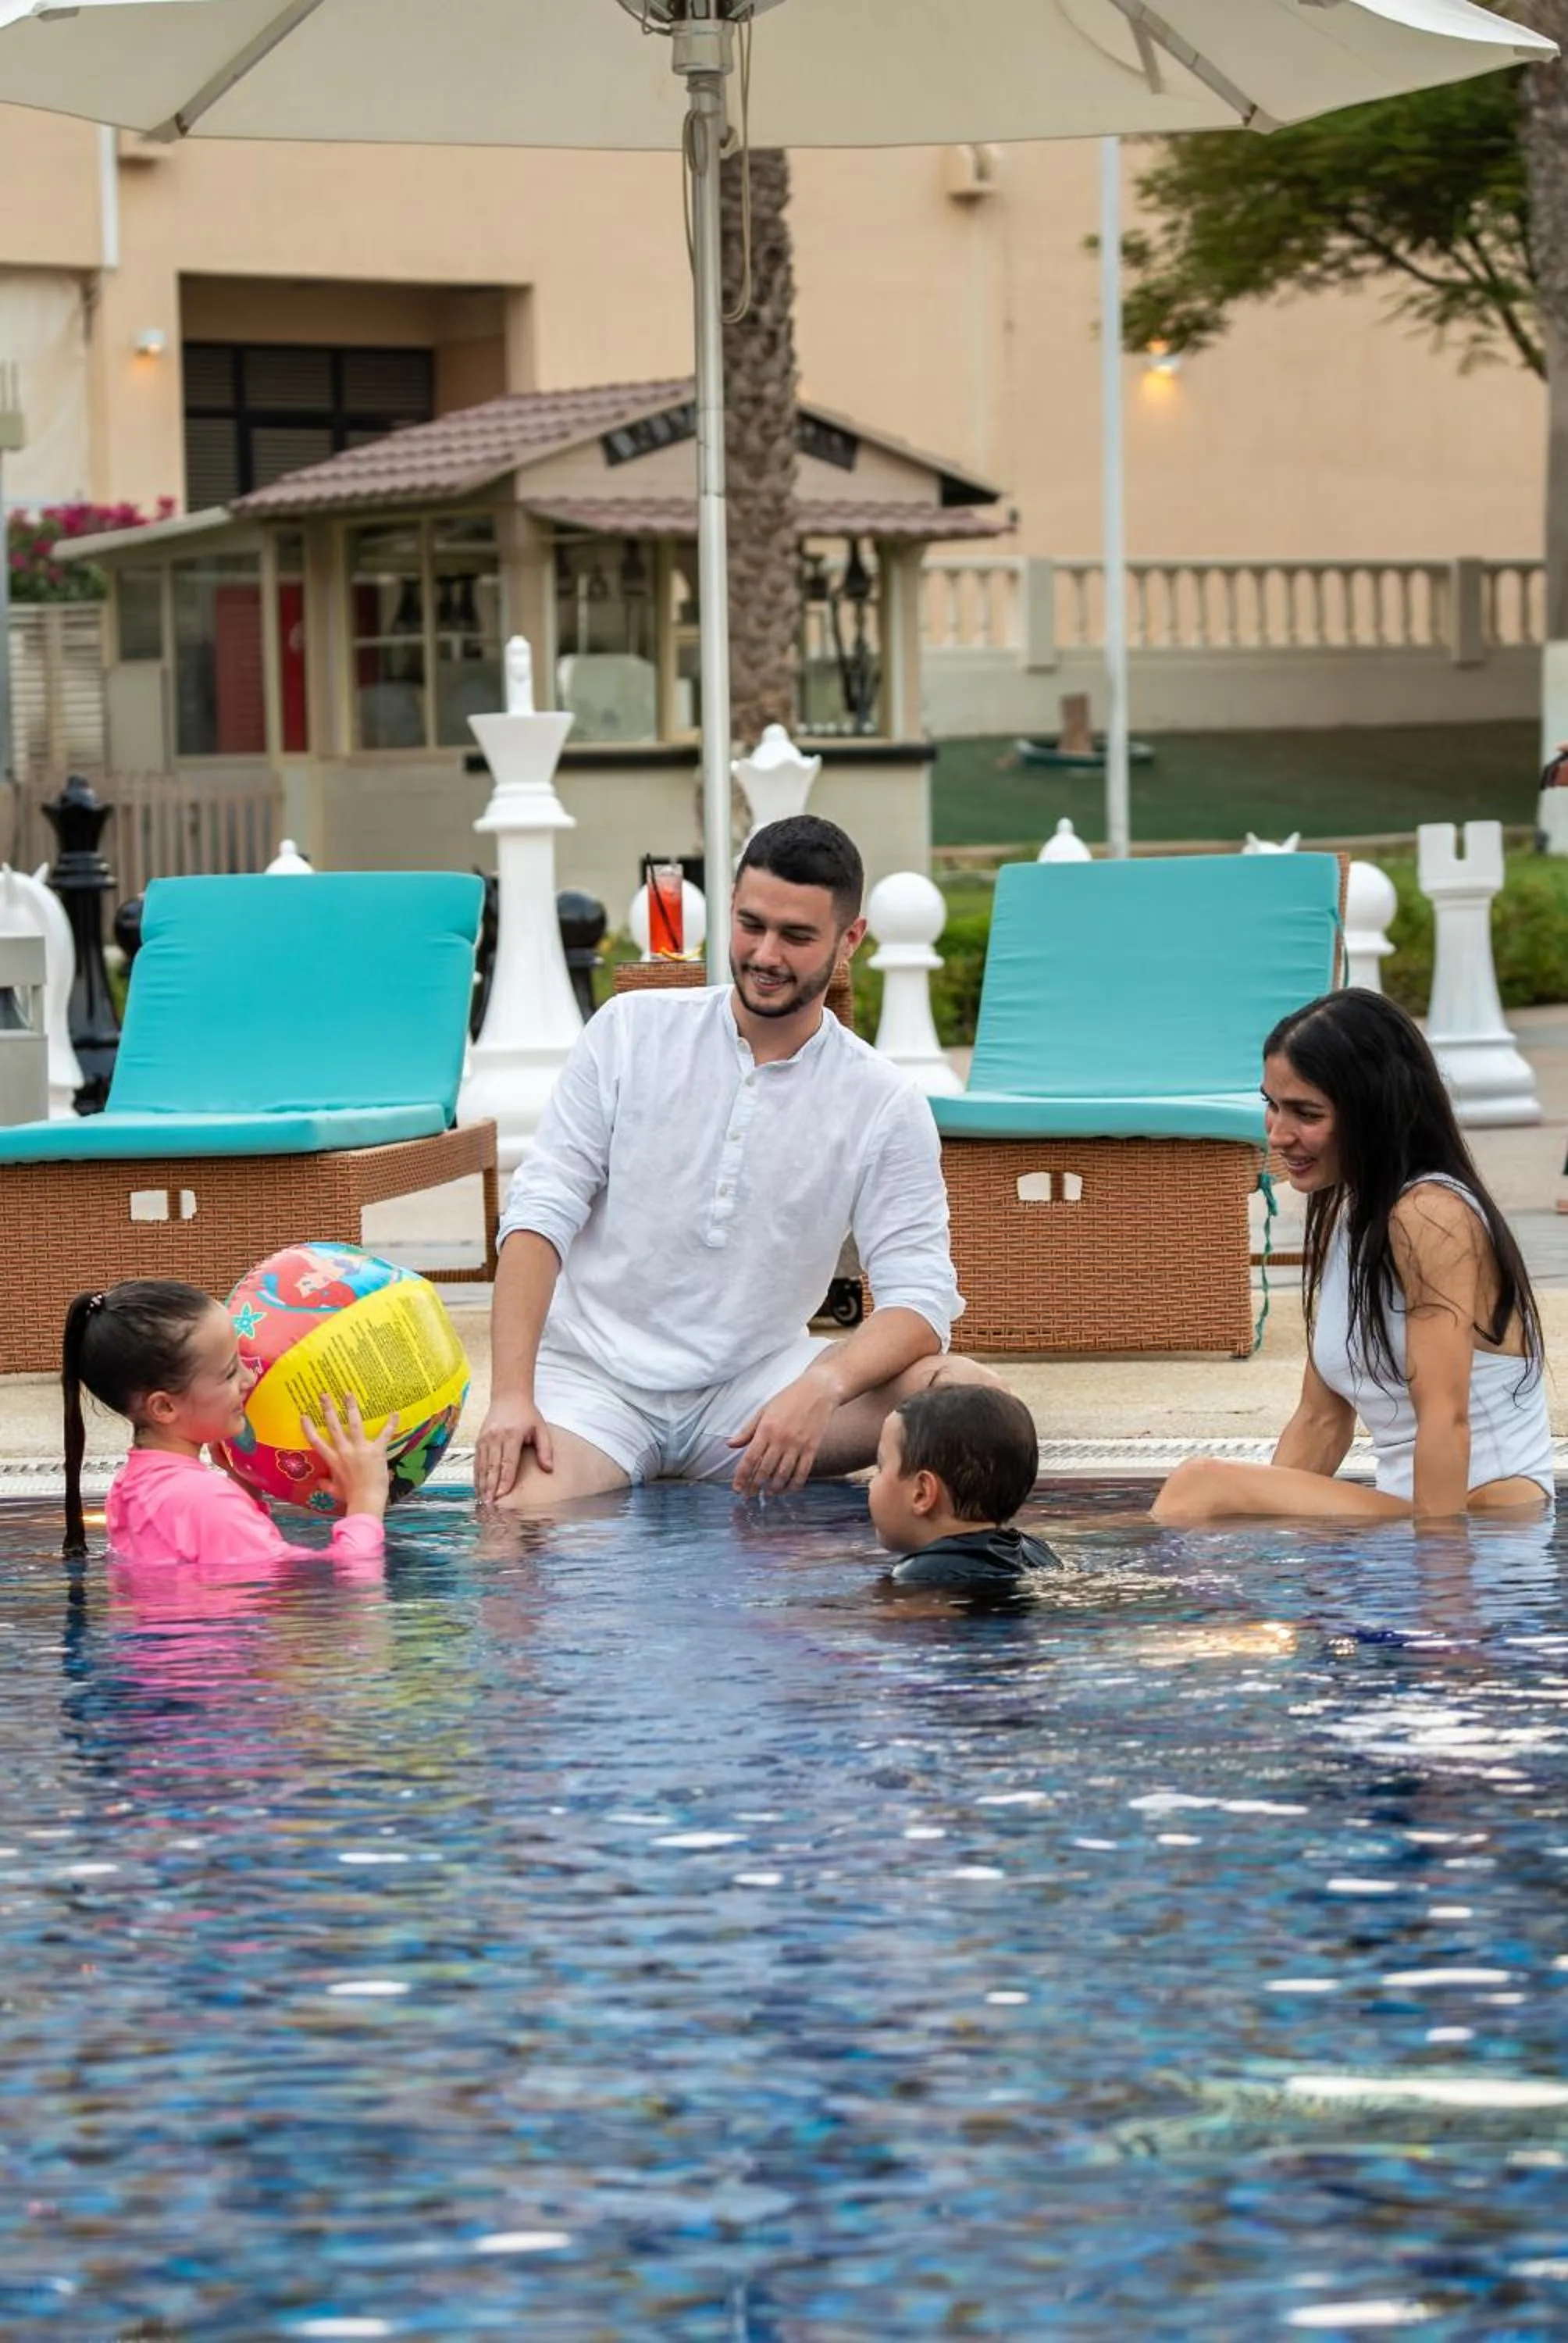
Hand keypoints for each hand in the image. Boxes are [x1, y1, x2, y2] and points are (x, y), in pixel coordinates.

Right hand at [303, 1392, 396, 1520]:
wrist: (366, 1500)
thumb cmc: (350, 1497)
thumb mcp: (334, 1491)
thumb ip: (326, 1484)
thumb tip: (319, 1482)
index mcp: (333, 1460)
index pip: (316, 1441)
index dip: (308, 1428)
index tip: (304, 1416)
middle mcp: (344, 1451)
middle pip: (334, 1426)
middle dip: (328, 1409)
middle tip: (324, 1395)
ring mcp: (360, 1449)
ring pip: (355, 1423)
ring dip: (352, 1407)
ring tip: (349, 1394)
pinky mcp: (376, 1450)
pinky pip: (384, 1435)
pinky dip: (391, 1424)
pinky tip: (395, 1413)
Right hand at [475, 1390, 553, 1504]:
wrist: (508, 1397)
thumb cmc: (527, 1415)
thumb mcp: (541, 1429)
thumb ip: (545, 1449)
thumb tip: (548, 1469)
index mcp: (512, 1435)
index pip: (508, 1462)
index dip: (504, 1480)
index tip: (502, 1496)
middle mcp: (495, 1438)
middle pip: (492, 1467)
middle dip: (490, 1488)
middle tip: (490, 1505)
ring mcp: (484, 1439)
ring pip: (481, 1466)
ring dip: (481, 1485)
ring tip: (483, 1501)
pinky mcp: (478, 1441)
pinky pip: (476, 1462)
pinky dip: (477, 1476)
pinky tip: (478, 1489)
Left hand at [728, 1364, 840, 1496]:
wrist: (818, 1390)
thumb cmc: (789, 1398)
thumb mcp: (764, 1410)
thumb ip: (747, 1430)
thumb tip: (730, 1444)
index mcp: (766, 1429)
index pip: (750, 1459)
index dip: (742, 1476)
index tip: (737, 1488)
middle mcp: (780, 1439)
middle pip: (765, 1470)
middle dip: (755, 1486)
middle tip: (749, 1494)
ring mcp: (798, 1445)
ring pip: (783, 1474)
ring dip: (774, 1488)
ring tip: (768, 1493)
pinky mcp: (812, 1448)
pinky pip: (802, 1472)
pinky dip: (794, 1485)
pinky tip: (787, 1490)